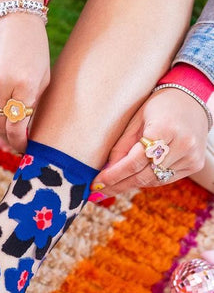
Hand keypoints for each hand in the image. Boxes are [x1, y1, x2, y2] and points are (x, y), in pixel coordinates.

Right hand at [0, 0, 49, 152]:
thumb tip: (25, 133)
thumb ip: (33, 106)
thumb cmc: (34, 47)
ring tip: (2, 125)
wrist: (11, 13)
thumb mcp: (43, 76)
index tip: (22, 147)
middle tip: (14, 138)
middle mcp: (1, 84)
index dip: (19, 143)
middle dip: (7, 137)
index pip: (16, 128)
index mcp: (24, 85)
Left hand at [93, 87, 208, 195]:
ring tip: (111, 188)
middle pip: (144, 174)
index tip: (96, 184)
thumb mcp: (135, 120)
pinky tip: (131, 180)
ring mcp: (191, 157)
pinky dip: (147, 180)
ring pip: (154, 180)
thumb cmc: (158, 106)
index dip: (114, 175)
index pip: (135, 161)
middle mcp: (183, 145)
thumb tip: (106, 171)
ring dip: (131, 184)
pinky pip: (165, 179)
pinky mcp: (195, 164)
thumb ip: (121, 147)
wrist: (191, 100)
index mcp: (166, 128)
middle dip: (119, 185)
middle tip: (99, 192)